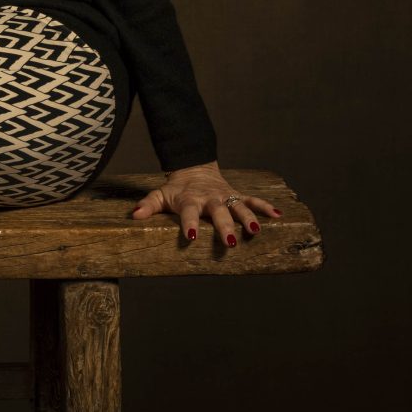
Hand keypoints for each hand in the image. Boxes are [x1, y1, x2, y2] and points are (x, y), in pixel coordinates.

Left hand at [130, 162, 281, 247]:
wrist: (193, 169)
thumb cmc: (176, 190)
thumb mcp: (159, 195)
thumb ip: (148, 205)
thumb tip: (133, 216)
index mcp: (190, 200)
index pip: (188, 213)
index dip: (189, 224)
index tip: (191, 237)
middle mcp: (210, 199)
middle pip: (218, 213)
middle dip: (224, 227)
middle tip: (229, 242)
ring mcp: (225, 197)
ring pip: (238, 207)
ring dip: (248, 218)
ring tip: (256, 230)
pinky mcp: (236, 195)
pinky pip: (253, 200)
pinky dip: (265, 207)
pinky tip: (278, 216)